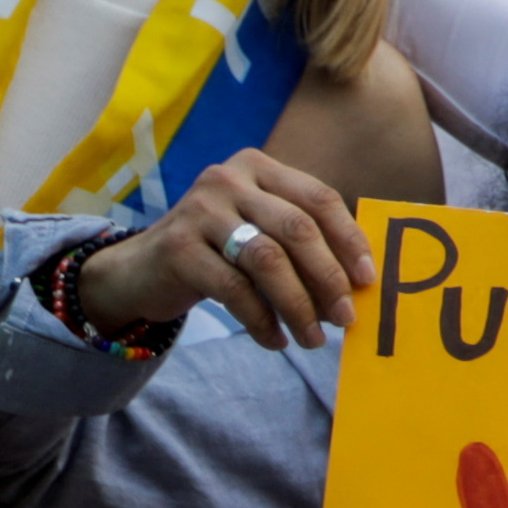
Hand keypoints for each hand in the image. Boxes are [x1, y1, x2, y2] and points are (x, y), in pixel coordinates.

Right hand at [69, 151, 372, 348]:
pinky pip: (235, 290)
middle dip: (328, 278)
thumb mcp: (257, 230)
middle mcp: (228, 179)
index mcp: (258, 167)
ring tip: (313, 339)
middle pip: (297, 229)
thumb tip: (356, 284)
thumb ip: (300, 242)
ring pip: (268, 261)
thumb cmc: (217, 251)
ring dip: (298, 306)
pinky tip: (276, 341)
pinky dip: (262, 321)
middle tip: (345, 318)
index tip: (367, 280)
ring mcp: (200, 211)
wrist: (140, 270)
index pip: (319, 198)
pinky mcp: (179, 248)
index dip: (348, 240)